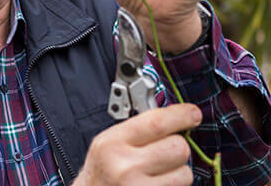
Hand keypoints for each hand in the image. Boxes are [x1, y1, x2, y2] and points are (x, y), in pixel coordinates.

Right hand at [73, 103, 201, 185]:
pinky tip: (156, 184)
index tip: (192, 113)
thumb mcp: (107, 145)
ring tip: (158, 174)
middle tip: (165, 151)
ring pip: (185, 173)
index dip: (180, 115)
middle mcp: (125, 166)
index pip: (156, 122)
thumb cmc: (100, 174)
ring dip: (178, 172)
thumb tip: (172, 117)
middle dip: (177, 147)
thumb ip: (135, 129)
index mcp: (111, 143)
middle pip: (178, 147)